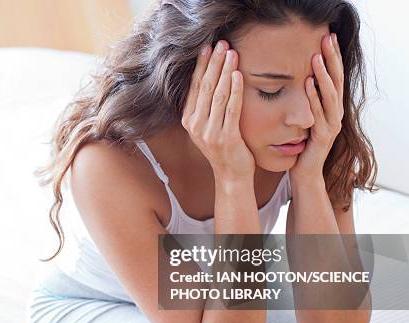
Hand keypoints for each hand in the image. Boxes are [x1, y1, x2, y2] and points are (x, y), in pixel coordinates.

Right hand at [181, 40, 254, 181]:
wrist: (231, 174)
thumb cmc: (223, 147)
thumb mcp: (207, 126)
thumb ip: (204, 106)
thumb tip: (207, 77)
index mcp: (189, 120)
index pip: (195, 87)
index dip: (201, 66)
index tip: (208, 47)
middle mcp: (196, 126)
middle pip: (205, 87)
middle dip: (214, 63)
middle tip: (221, 43)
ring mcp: (210, 133)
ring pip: (217, 95)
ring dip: (225, 71)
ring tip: (232, 53)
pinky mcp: (227, 137)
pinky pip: (231, 109)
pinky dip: (235, 90)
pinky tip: (238, 75)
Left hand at [290, 33, 344, 181]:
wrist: (304, 172)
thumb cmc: (302, 144)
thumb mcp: (305, 118)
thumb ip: (307, 100)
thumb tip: (299, 76)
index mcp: (332, 107)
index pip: (334, 77)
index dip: (332, 57)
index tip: (327, 36)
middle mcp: (335, 114)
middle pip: (336, 81)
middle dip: (331, 60)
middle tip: (326, 39)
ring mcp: (331, 125)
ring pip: (330, 96)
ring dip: (322, 76)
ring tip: (316, 58)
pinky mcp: (323, 137)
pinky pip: (318, 114)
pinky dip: (314, 98)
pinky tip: (307, 84)